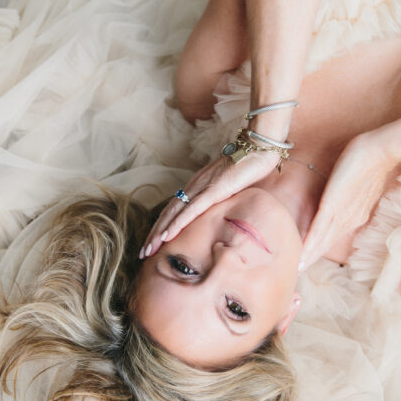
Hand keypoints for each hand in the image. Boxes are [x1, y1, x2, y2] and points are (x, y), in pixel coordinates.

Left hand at [141, 149, 281, 257]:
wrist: (258, 147)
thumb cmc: (249, 166)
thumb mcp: (233, 187)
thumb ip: (224, 198)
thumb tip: (223, 213)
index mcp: (197, 186)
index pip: (174, 210)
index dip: (161, 227)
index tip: (153, 244)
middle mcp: (194, 186)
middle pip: (168, 214)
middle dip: (154, 235)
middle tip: (143, 253)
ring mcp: (202, 188)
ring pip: (174, 214)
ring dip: (159, 234)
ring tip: (148, 250)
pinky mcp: (213, 191)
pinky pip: (191, 210)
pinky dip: (176, 224)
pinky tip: (167, 236)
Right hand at [300, 134, 391, 269]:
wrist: (379, 152)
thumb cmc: (368, 161)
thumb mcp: (357, 183)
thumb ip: (348, 193)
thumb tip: (340, 195)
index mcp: (355, 215)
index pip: (333, 235)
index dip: (321, 248)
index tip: (309, 259)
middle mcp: (349, 219)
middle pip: (327, 242)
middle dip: (313, 257)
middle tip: (298, 271)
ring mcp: (341, 213)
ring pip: (323, 239)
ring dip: (310, 254)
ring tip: (298, 267)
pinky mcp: (333, 205)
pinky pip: (319, 227)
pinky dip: (311, 240)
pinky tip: (303, 251)